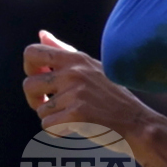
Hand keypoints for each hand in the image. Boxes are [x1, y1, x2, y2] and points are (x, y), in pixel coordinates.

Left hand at [22, 31, 160, 141]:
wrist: (137, 124)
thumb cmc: (113, 97)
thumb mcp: (92, 67)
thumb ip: (64, 51)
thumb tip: (41, 34)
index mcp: (75, 59)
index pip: (32, 52)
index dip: (30, 69)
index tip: (42, 81)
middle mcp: (74, 73)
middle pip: (29, 84)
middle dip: (34, 99)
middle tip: (48, 106)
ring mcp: (75, 94)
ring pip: (41, 110)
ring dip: (53, 118)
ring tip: (74, 118)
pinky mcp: (77, 115)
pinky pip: (49, 126)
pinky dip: (58, 132)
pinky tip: (75, 128)